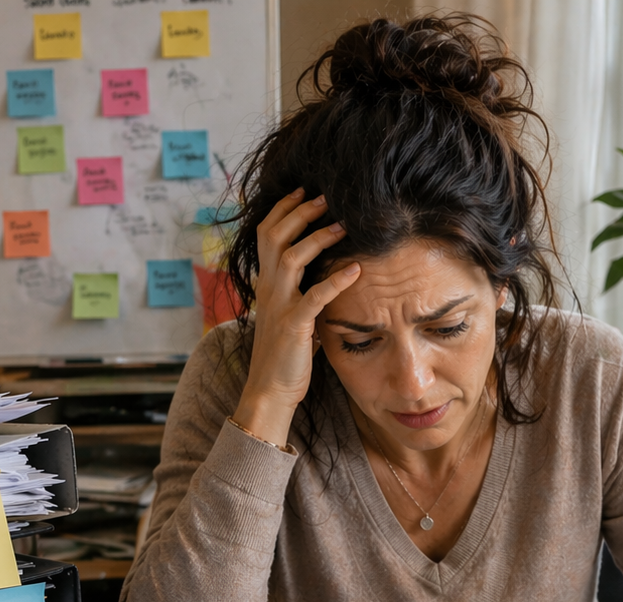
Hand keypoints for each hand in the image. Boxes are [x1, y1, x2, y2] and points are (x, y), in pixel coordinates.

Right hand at [232, 189, 360, 445]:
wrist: (270, 390)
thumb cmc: (285, 355)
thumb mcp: (291, 315)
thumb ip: (301, 292)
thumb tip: (326, 274)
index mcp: (266, 283)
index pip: (267, 233)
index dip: (283, 208)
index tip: (304, 190)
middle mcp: (268, 288)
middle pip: (276, 235)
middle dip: (300, 211)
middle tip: (325, 196)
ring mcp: (279, 305)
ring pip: (292, 258)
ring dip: (318, 238)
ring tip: (343, 225)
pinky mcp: (293, 325)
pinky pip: (314, 296)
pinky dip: (336, 281)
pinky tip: (356, 270)